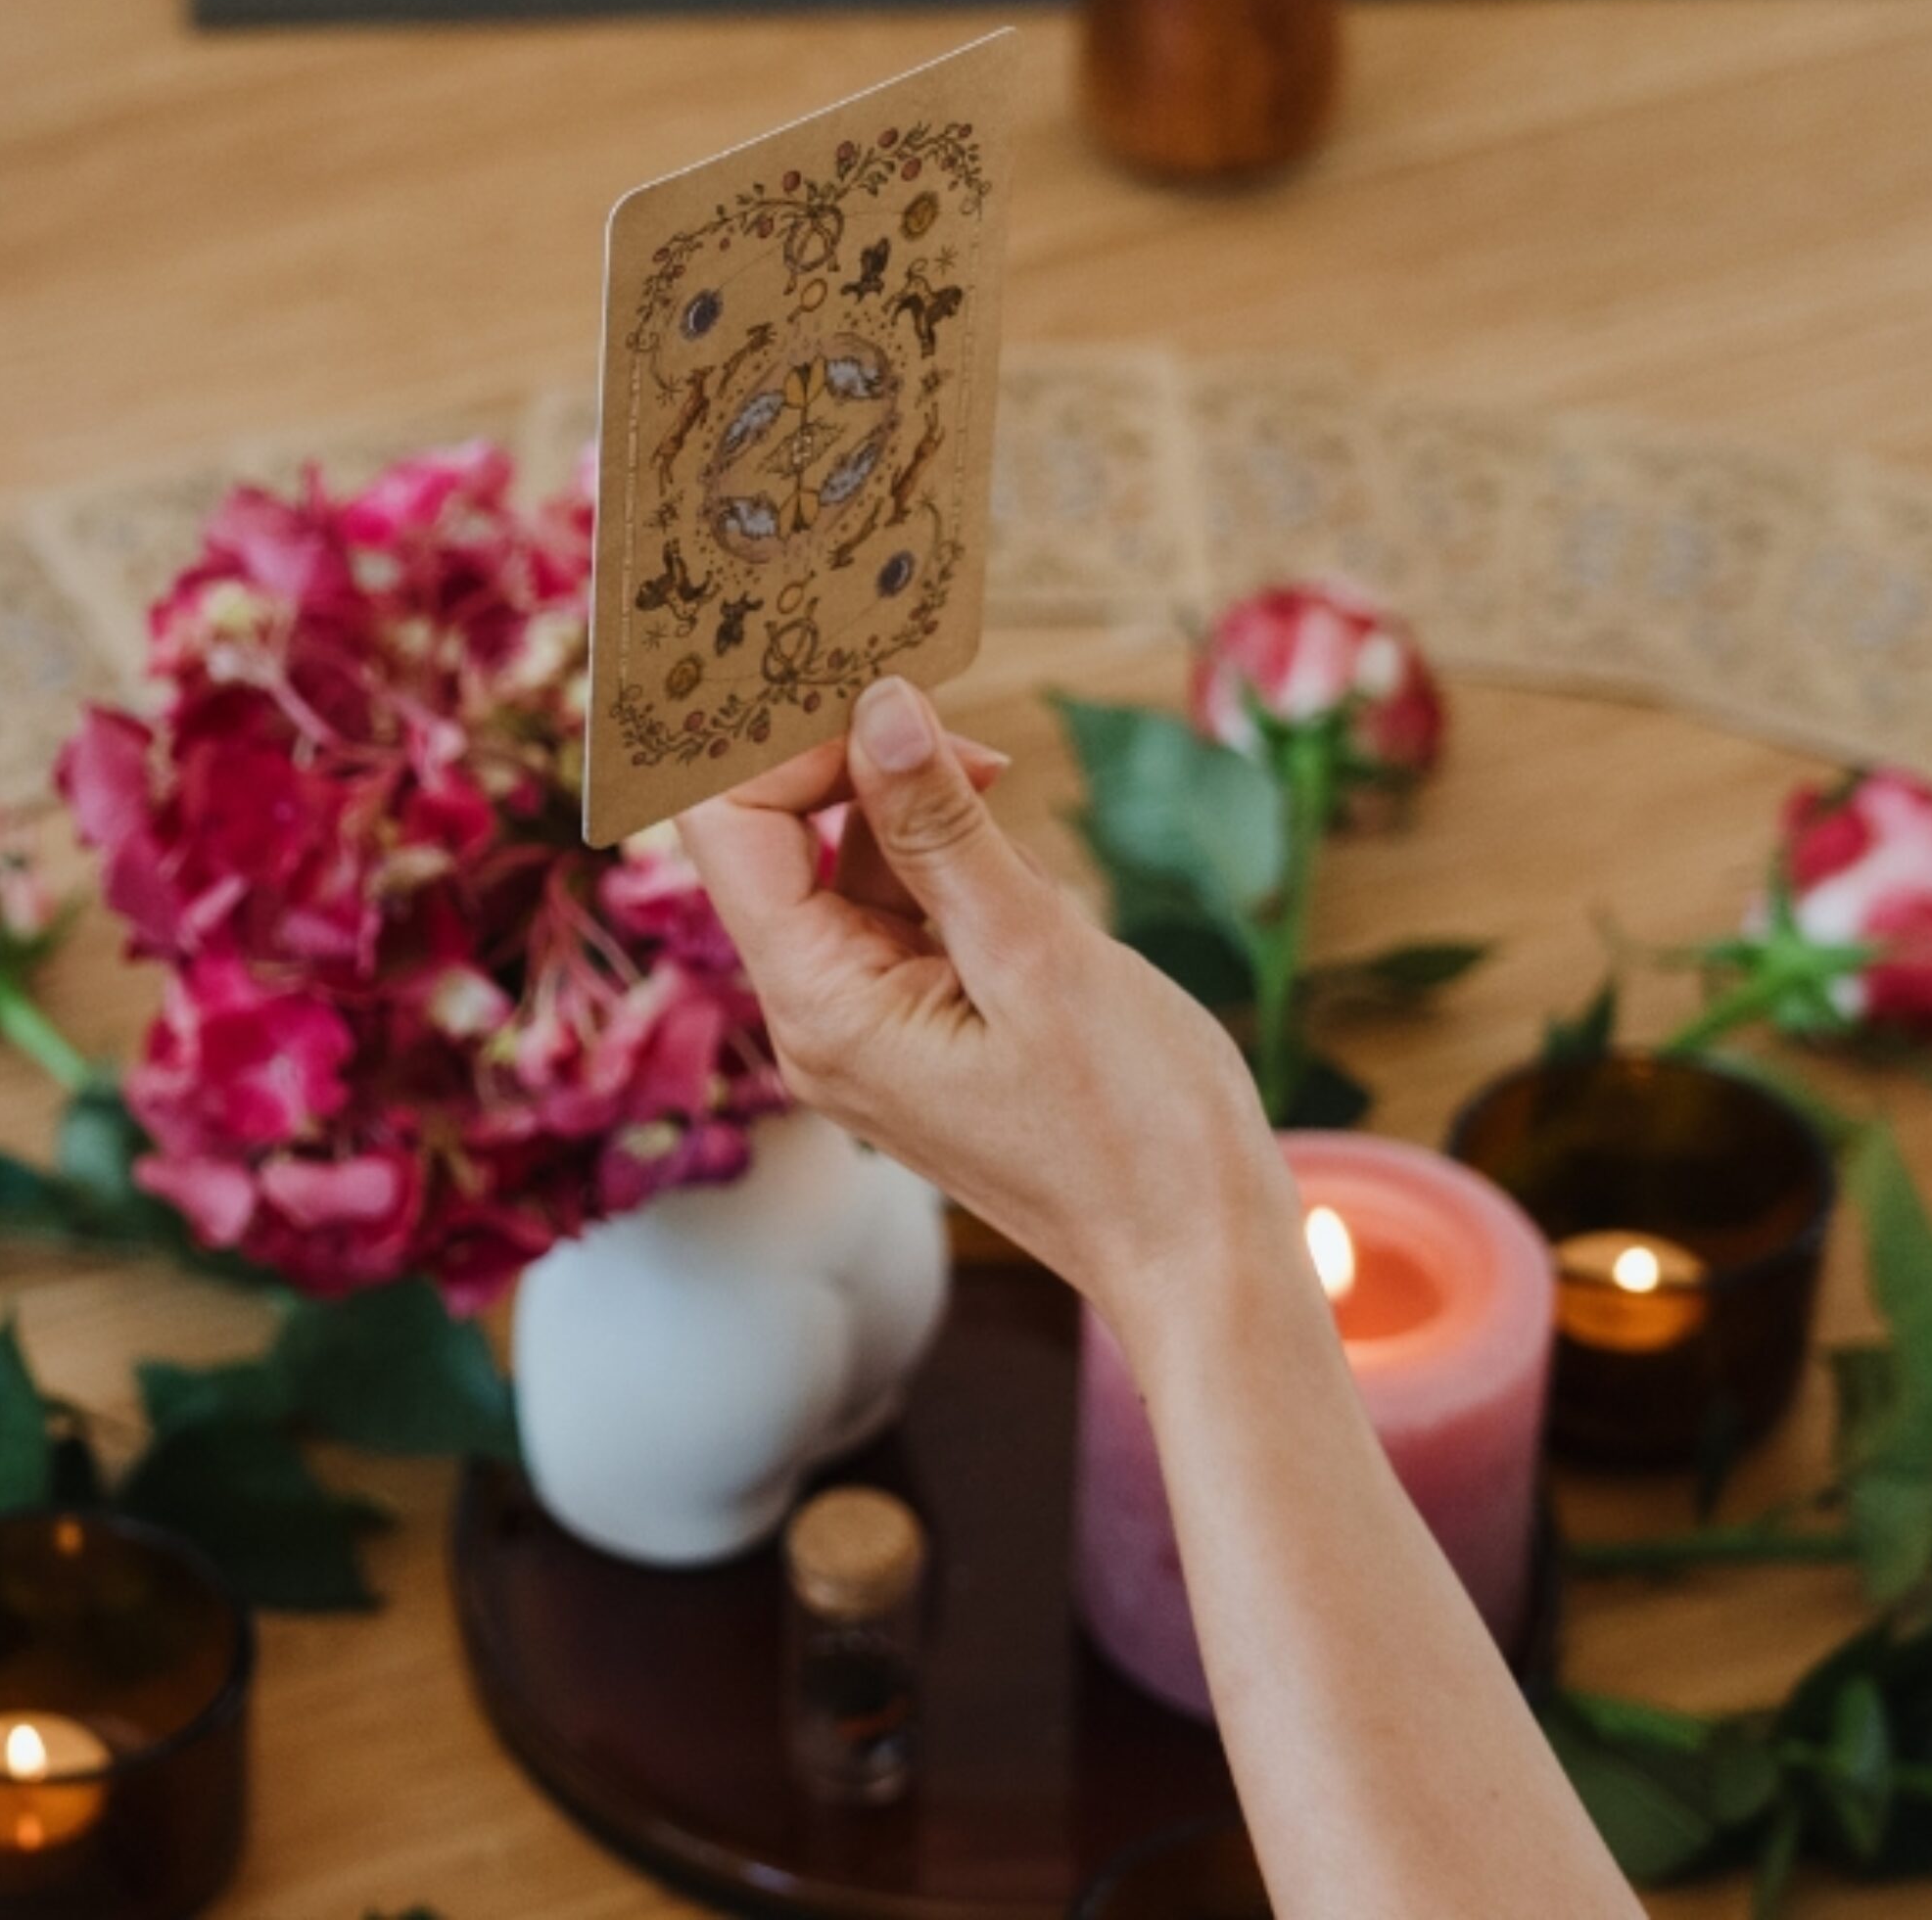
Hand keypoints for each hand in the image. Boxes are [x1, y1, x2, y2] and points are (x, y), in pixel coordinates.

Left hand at [680, 676, 1301, 1331]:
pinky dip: (946, 862)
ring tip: (1004, 800)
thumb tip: (872, 703)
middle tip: (942, 697)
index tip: (868, 673)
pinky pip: (898, 911)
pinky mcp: (916, 1027)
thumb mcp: (1035, 950)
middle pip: (775, 837)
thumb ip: (940, 824)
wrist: (1200, 1257)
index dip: (781, 736)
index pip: (731, 827)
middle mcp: (816, 1018)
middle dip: (845, 755)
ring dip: (910, 806)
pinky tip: (1018, 866)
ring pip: (844, 866)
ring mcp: (863, 1027)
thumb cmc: (1135, 1128)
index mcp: (819, 1006)